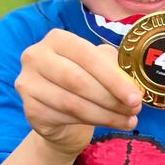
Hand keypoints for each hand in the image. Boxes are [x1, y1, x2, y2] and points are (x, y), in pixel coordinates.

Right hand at [15, 31, 142, 157]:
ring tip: (128, 121)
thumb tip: (133, 87)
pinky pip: (65, 119)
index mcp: (56, 39)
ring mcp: (28, 84)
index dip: (113, 78)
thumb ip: (114, 69)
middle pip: (77, 80)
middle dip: (111, 98)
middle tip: (134, 110)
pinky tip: (111, 125)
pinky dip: (92, 124)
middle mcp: (36, 57)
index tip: (135, 96)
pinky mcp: (30, 110)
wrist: (60, 113)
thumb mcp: (100, 67)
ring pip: (73, 103)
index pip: (86, 55)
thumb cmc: (84, 82)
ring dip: (106, 115)